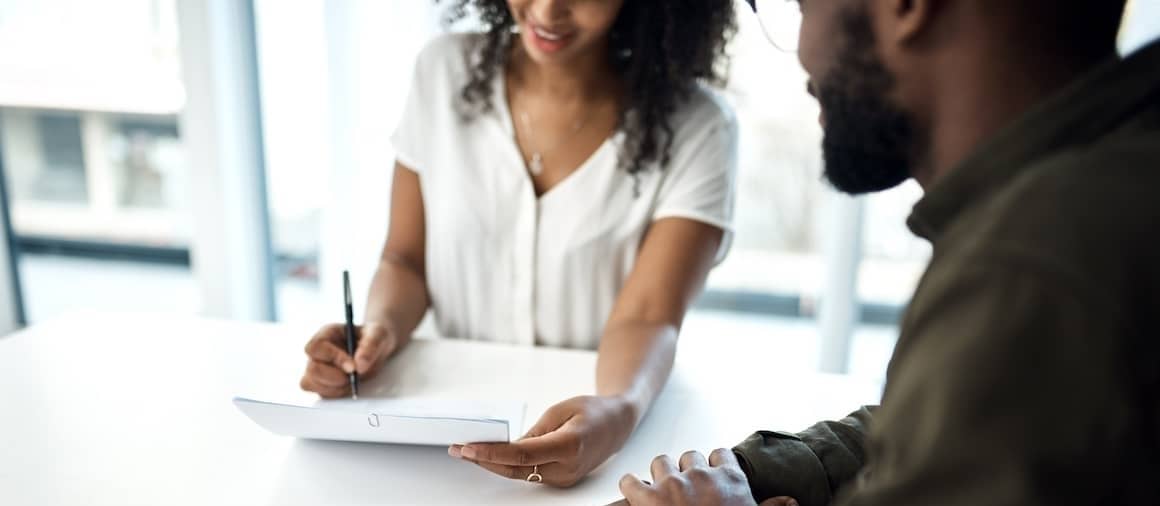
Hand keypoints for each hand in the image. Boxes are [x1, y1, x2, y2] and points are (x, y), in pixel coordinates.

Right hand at [299, 321, 402, 397]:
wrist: (377, 348)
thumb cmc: (373, 336)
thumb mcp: (378, 334)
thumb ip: (370, 346)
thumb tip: (360, 365)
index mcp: (326, 334)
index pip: (316, 347)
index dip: (332, 358)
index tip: (352, 367)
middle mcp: (318, 352)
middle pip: (312, 369)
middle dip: (334, 378)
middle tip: (353, 377)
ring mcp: (318, 368)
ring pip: (310, 383)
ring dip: (334, 388)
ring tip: (353, 380)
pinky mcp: (322, 383)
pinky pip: (320, 393)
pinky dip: (335, 394)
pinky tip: (349, 386)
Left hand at [448, 395, 636, 486]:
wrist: (618, 425)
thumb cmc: (593, 411)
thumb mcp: (560, 410)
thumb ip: (533, 432)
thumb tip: (507, 447)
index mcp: (569, 445)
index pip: (521, 454)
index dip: (491, 453)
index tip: (468, 448)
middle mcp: (567, 467)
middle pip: (516, 469)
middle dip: (483, 460)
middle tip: (458, 449)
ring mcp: (565, 477)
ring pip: (519, 474)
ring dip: (492, 464)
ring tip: (467, 451)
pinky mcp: (561, 479)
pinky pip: (528, 474)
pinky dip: (507, 465)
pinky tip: (489, 456)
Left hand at [618, 449, 786, 505]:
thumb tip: (792, 501)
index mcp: (730, 480)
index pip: (720, 455)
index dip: (714, 466)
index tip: (712, 477)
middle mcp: (702, 475)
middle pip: (690, 457)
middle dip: (687, 472)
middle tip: (686, 491)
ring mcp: (672, 484)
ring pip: (661, 463)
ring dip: (660, 476)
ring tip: (661, 493)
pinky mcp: (646, 497)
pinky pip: (631, 480)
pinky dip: (631, 487)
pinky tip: (635, 497)